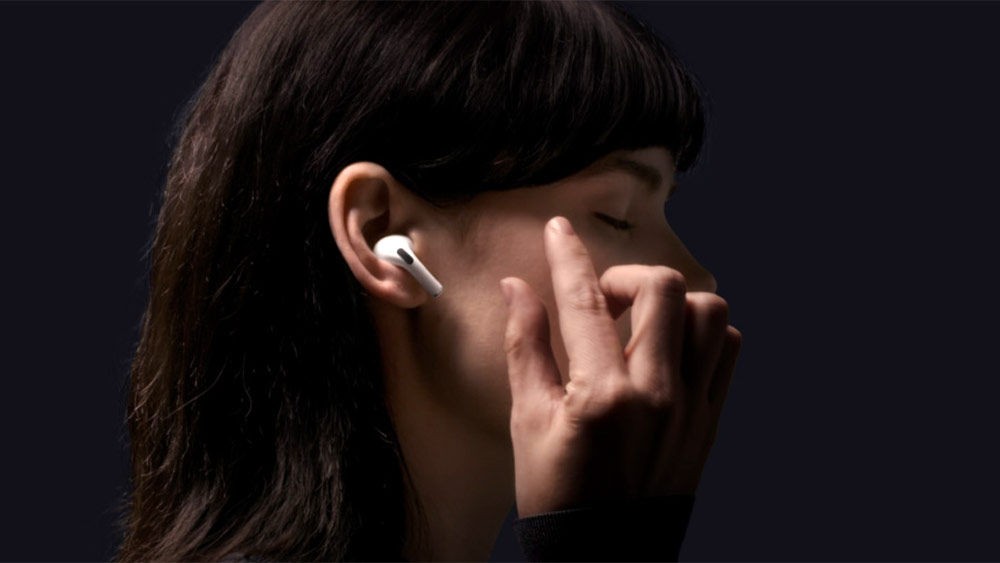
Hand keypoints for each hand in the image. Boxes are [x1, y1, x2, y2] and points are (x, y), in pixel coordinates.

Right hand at [500, 216, 741, 517]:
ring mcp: (691, 408)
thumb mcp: (528, 421)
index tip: (558, 230)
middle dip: (626, 276)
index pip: (585, 302)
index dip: (568, 256)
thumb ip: (526, 346)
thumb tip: (518, 288)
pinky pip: (728, 352)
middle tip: (602, 299)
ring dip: (672, 301)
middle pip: (663, 289)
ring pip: (710, 313)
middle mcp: (655, 395)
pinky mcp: (711, 421)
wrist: (604, 556)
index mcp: (601, 396)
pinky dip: (703, 333)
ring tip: (640, 323)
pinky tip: (670, 347)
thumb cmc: (557, 493)